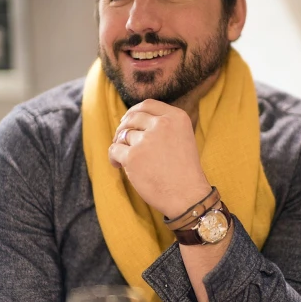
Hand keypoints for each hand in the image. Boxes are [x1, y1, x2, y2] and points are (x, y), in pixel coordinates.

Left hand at [108, 99, 209, 216]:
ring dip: (120, 145)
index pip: (148, 105)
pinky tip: (117, 165)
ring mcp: (146, 140)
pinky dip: (113, 157)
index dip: (134, 111)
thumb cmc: (184, 172)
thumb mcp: (183, 138)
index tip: (127, 120)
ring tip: (123, 159)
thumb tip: (134, 121)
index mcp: (177, 117)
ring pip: (123, 135)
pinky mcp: (133, 157)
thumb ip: (165, 126)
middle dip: (123, 127)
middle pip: (132, 117)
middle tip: (120, 138)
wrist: (187, 196)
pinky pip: (114, 149)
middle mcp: (162, 124)